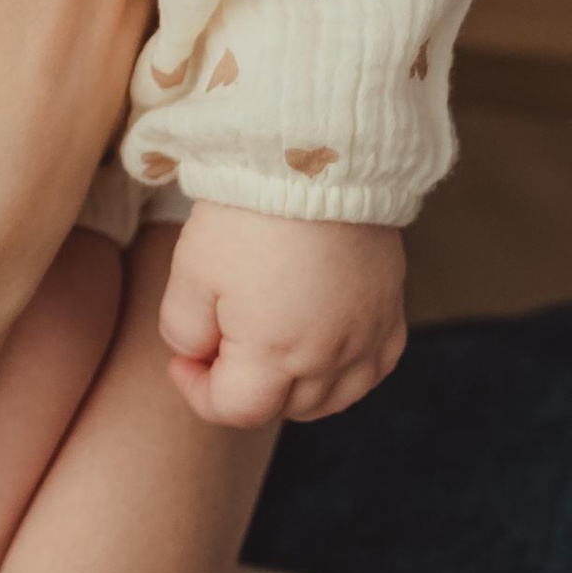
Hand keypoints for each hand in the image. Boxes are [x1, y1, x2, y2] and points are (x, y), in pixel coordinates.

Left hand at [159, 206, 406, 427]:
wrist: (318, 162)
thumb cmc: (249, 216)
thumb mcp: (192, 270)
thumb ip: (184, 328)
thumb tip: (197, 353)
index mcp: (275, 353)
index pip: (237, 410)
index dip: (199, 393)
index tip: (181, 363)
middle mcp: (329, 357)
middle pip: (284, 408)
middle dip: (244, 389)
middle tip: (219, 347)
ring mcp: (367, 338)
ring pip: (332, 398)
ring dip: (294, 390)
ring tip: (266, 351)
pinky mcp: (391, 313)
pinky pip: (373, 369)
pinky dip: (345, 373)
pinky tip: (322, 349)